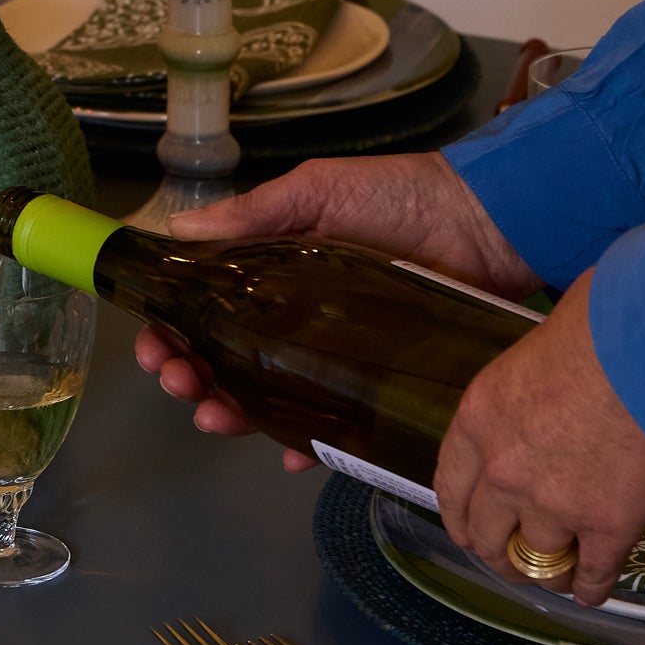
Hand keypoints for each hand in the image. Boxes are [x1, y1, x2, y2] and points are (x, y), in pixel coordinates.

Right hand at [134, 153, 539, 464]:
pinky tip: (291, 453)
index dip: (171, 330)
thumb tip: (181, 230)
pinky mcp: (374, 386)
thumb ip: (257, 213)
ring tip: (215, 417)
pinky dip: (307, 445)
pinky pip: (333, 428)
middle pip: (223, 361)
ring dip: (231, 414)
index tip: (155, 345)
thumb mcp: (321, 191)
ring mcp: (332, 357)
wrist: (490, 223)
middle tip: (180, 383)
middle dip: (189, 378)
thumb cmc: (403, 196)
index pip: (203, 309)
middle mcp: (293, 320)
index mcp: (270, 274)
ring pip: (265, 399)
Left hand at [435, 272, 644, 604]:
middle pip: (485, 535)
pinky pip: (592, 573)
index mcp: (476, 426)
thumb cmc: (595, 330)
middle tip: (514, 559)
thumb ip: (518, 406)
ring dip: (546, 573)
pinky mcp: (605, 525)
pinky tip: (593, 592)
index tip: (471, 530)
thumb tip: (540, 411)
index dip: (462, 518)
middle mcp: (501, 473)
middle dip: (499, 553)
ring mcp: (552, 504)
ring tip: (557, 575)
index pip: (451, 489)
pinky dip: (591, 588)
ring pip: (536, 562)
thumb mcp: (526, 361)